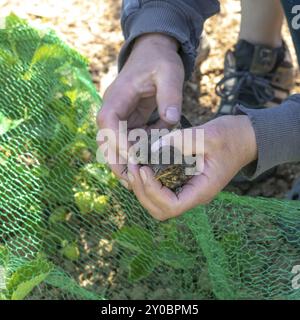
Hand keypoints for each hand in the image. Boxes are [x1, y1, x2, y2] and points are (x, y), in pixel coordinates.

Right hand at [96, 33, 184, 185]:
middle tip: (131, 181)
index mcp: (118, 95)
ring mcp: (120, 116)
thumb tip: (170, 121)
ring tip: (140, 180)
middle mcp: (114, 108)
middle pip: (106, 138)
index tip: (132, 158)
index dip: (116, 141)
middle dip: (116, 160)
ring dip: (126, 161)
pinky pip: (130, 140)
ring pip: (116, 144)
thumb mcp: (169, 73)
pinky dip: (139, 151)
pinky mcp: (130, 120)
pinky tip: (151, 162)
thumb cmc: (160, 60)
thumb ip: (170, 96)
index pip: (108, 121)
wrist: (153, 52)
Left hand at [127, 115, 257, 220]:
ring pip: (158, 203)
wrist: (245, 138)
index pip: (171, 205)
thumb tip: (153, 148)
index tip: (143, 169)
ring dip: (142, 189)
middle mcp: (194, 194)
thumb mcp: (208, 135)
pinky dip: (147, 183)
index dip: (152, 191)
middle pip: (160, 210)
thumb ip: (181, 141)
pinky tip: (141, 166)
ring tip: (133, 166)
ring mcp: (188, 190)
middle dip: (142, 191)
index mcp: (202, 189)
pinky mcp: (184, 182)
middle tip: (132, 167)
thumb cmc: (231, 137)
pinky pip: (161, 191)